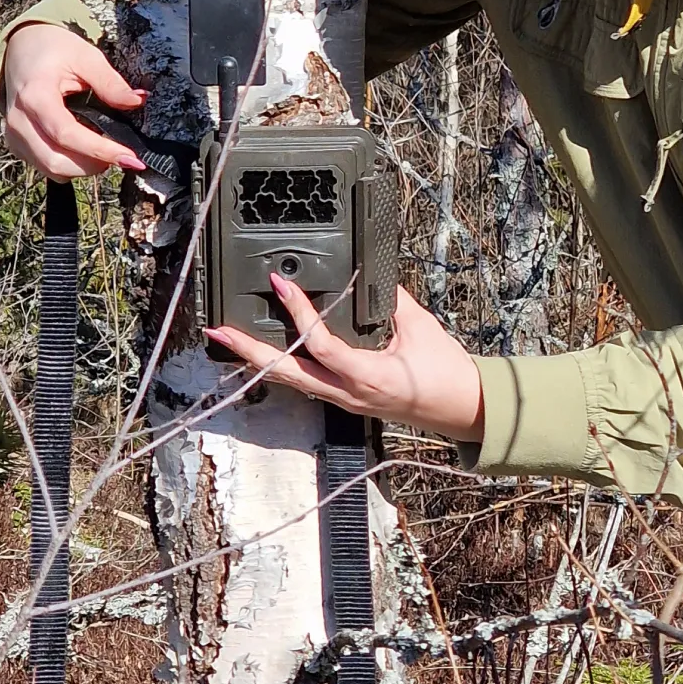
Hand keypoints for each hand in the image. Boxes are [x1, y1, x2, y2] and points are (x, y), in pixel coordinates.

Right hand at [3, 24, 147, 178]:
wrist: (23, 46)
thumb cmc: (54, 49)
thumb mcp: (86, 57)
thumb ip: (110, 82)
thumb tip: (137, 102)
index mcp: (35, 96)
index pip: (67, 134)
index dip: (100, 150)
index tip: (130, 158)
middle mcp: (19, 120)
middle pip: (56, 161)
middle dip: (93, 165)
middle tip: (121, 154)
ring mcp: (14, 135)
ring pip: (50, 168)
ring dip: (82, 167)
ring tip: (105, 150)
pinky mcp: (16, 143)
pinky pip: (44, 166)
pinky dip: (69, 164)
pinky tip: (85, 149)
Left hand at [205, 277, 485, 441]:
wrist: (462, 409)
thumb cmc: (445, 372)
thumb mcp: (421, 327)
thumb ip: (390, 300)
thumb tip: (367, 274)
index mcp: (367, 375)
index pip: (321, 344)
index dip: (299, 314)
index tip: (282, 285)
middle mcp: (347, 393)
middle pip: (287, 374)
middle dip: (250, 352)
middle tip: (220, 332)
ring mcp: (344, 400)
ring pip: (291, 381)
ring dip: (259, 360)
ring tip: (230, 341)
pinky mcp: (346, 399)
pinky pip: (306, 382)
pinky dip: (282, 366)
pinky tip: (266, 353)